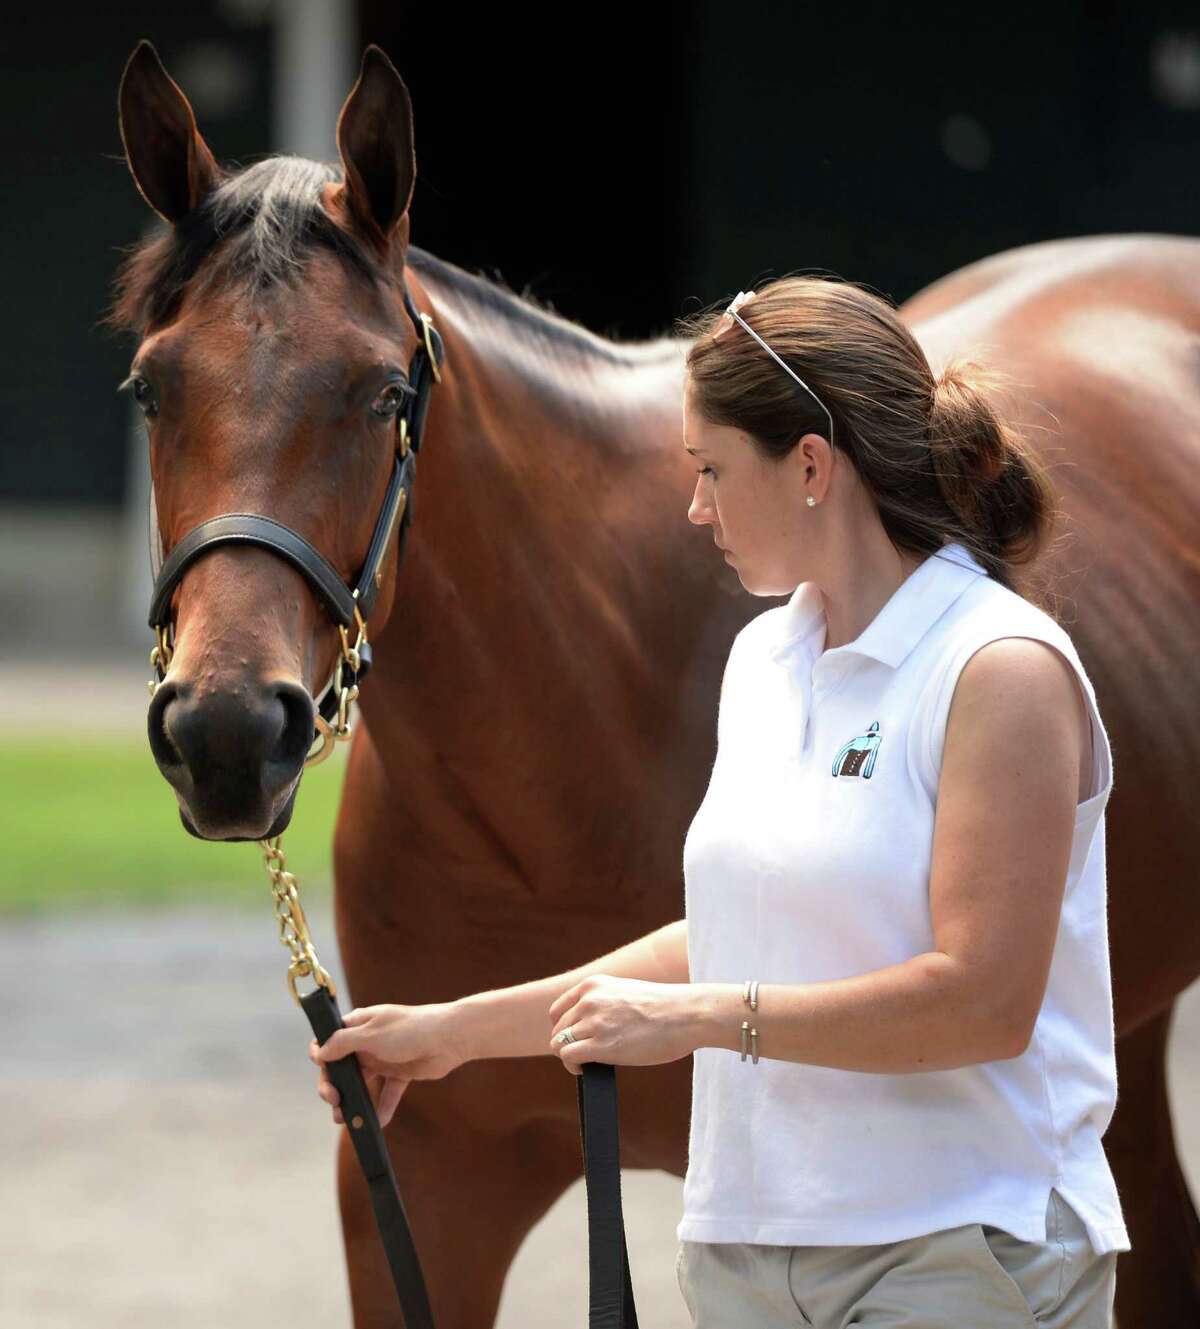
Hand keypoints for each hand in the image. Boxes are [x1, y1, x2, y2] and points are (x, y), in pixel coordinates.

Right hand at [310, 1002, 466, 1127]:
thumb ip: (343, 1043)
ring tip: (350, 1120)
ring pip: (362, 1083)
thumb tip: (319, 1052)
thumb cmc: (410, 1029)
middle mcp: (368, 1041)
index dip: (322, 1056)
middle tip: (335, 1102)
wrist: (450, 1038)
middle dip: (334, 1087)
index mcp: (359, 1024)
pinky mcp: (400, 1072)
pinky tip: (379, 1123)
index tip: (323, 1071)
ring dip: (354, 1102)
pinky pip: (387, 1093)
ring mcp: (384, 1057)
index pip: (330, 1040)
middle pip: (342, 1067)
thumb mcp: (372, 1034)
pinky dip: (382, 1108)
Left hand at [547, 975, 697, 1075]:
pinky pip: (568, 1056)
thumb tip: (589, 1029)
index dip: (564, 1029)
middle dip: (569, 1044)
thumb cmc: (665, 1008)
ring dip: (570, 1057)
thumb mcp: (626, 992)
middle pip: (558, 1029)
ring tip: (586, 1063)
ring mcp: (594, 1022)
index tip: (576, 1040)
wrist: (688, 1014)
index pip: (558, 1010)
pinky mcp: (601, 1045)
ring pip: (558, 1044)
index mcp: (594, 985)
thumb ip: (604, 1004)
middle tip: (586, 1055)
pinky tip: (585, 1070)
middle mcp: (589, 1000)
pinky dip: (572, 1066)